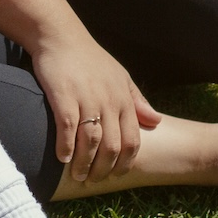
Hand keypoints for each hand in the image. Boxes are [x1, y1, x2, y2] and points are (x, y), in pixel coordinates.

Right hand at [31, 32, 162, 183]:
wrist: (61, 36)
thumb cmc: (90, 58)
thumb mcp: (120, 76)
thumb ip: (137, 101)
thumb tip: (156, 121)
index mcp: (123, 99)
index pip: (132, 141)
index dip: (125, 163)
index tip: (115, 175)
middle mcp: (108, 100)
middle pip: (113, 146)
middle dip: (104, 169)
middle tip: (93, 181)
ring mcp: (86, 98)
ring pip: (91, 142)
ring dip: (84, 164)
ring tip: (78, 175)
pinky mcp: (63, 96)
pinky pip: (67, 128)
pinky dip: (65, 147)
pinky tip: (62, 158)